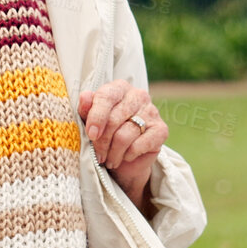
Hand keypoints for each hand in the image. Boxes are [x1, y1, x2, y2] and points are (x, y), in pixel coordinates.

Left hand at [77, 80, 166, 206]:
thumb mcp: (89, 120)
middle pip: (114, 120)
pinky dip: (128, 155)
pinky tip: (125, 156)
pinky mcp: (161, 130)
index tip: (91, 135)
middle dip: (101, 142)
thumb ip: (86, 109)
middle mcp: (137, 95)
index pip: (106, 97)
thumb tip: (85, 97)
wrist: (125, 157)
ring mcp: (152, 111)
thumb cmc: (104, 133)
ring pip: (124, 136)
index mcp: (118, 88)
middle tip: (98, 155)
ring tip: (109, 159)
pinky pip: (138, 145)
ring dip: (113, 153)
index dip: (96, 117)